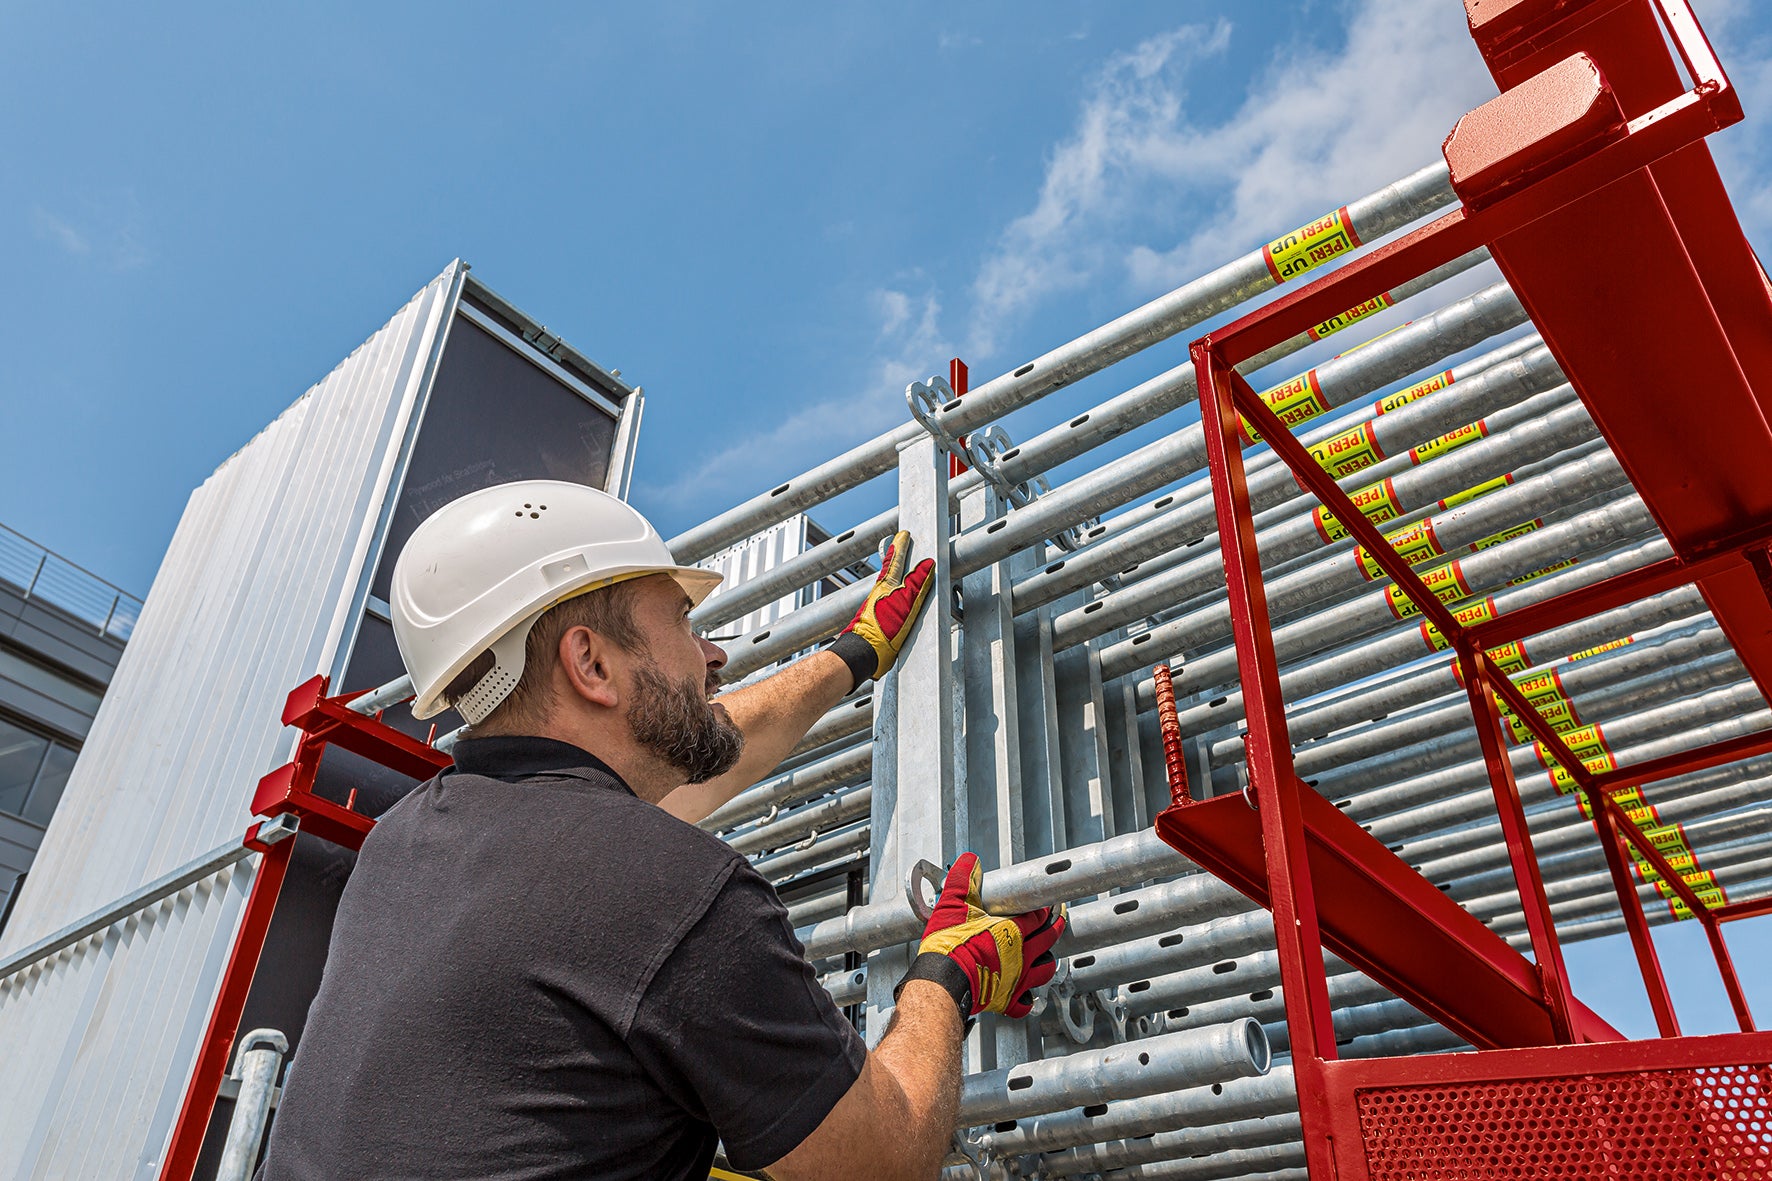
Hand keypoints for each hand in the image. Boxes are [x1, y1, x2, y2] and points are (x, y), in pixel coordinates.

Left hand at [828, 530, 935, 689]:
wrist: (863, 653)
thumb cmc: (882, 630)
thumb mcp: (905, 604)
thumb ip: (916, 583)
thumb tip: (927, 563)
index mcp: (886, 586)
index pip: (895, 561)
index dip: (900, 547)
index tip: (903, 535)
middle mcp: (880, 594)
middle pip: (890, 571)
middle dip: (896, 559)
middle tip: (900, 547)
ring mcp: (877, 607)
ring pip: (888, 586)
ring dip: (896, 578)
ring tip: (903, 573)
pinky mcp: (878, 621)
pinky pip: (889, 602)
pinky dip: (895, 596)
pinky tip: (898, 603)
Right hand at [896, 853, 1064, 1020]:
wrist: (943, 980)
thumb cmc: (949, 945)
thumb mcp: (953, 903)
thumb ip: (963, 879)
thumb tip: (970, 860)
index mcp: (1012, 931)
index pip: (1038, 916)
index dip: (1044, 908)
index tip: (1046, 902)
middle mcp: (1021, 956)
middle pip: (1049, 939)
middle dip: (1056, 926)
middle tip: (1058, 918)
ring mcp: (1016, 980)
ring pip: (1045, 970)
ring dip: (1047, 961)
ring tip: (1045, 954)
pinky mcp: (1005, 1000)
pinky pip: (1024, 1005)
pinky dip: (1027, 1000)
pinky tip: (1026, 995)